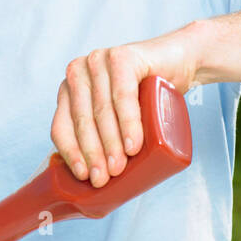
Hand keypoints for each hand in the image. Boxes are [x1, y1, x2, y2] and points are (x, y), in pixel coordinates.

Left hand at [51, 26, 197, 187]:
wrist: (179, 62)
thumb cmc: (147, 95)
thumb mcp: (118, 116)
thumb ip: (101, 134)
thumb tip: (95, 183)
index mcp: (70, 89)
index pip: (61, 125)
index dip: (71, 153)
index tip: (84, 176)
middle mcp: (79, 72)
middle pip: (82, 121)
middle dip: (93, 154)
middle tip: (104, 179)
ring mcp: (99, 60)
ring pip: (101, 111)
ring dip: (110, 144)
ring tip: (119, 168)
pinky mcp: (123, 56)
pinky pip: (122, 97)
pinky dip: (128, 124)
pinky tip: (132, 145)